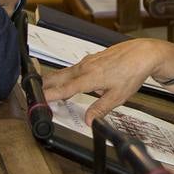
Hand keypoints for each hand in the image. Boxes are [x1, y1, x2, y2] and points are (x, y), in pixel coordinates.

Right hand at [43, 39, 173, 122]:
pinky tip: (64, 80)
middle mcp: (85, 68)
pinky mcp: (91, 59)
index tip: (39, 100)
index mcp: (90, 78)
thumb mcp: (118, 97)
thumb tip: (88, 120)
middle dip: (44, 86)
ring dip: (52, 80)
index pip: (64, 89)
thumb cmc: (132, 72)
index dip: (50, 95)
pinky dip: (63, 75)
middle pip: (58, 77)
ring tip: (42, 88)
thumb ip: (100, 109)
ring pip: (64, 72)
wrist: (142, 53)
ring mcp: (87, 61)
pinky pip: (72, 68)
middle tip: (31, 94)